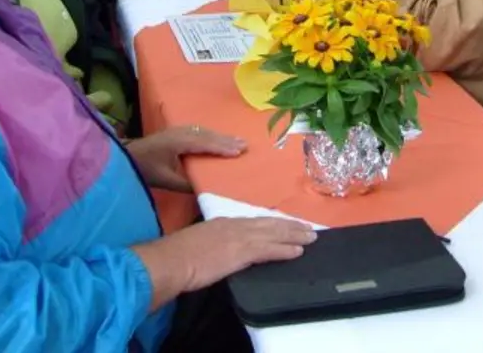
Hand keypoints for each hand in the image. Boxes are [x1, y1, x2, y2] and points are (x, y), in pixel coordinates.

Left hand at [125, 124, 245, 191]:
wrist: (127, 157)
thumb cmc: (145, 169)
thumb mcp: (165, 181)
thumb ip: (185, 185)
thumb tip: (206, 189)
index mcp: (177, 142)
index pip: (204, 144)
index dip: (222, 147)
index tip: (239, 152)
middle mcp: (179, 132)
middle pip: (207, 135)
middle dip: (226, 140)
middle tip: (246, 145)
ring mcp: (177, 130)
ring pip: (204, 131)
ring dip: (221, 137)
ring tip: (238, 141)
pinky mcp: (176, 132)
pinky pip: (199, 131)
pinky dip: (212, 135)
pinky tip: (219, 138)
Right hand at [132, 216, 315, 306]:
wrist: (172, 260)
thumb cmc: (178, 254)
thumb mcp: (198, 242)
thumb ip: (212, 243)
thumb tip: (219, 250)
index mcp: (223, 223)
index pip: (254, 221)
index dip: (272, 223)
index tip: (285, 225)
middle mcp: (235, 226)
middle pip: (269, 224)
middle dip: (290, 226)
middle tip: (308, 228)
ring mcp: (240, 238)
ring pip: (274, 234)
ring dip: (294, 236)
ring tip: (310, 238)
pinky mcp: (242, 252)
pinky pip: (270, 249)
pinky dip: (285, 250)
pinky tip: (298, 252)